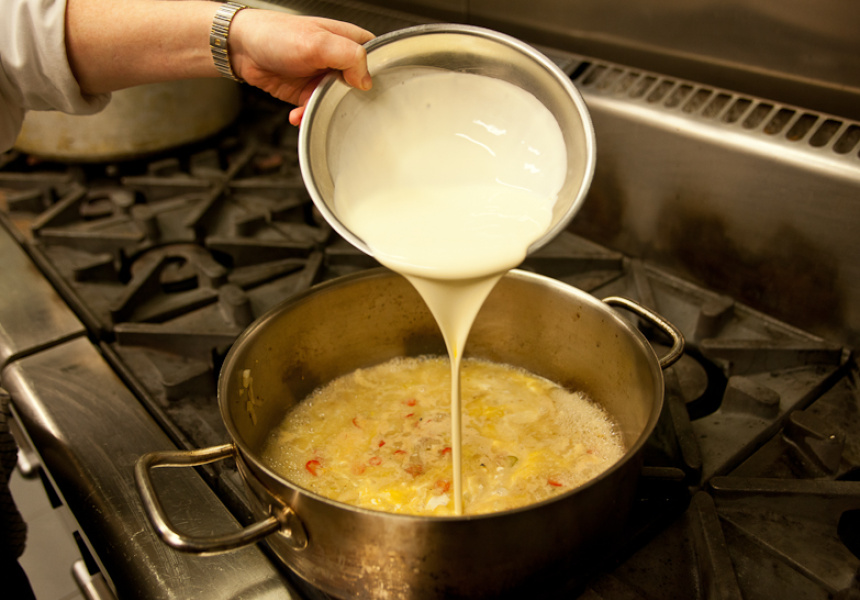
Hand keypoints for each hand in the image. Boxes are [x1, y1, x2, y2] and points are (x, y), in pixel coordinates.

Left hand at [229, 11, 374, 124]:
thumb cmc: (275, 34)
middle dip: (344, 102)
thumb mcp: (317, 42)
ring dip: (322, 112)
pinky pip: (317, 110)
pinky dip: (307, 116)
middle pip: (358, 88)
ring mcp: (324, 77)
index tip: (363, 92)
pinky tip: (297, 114)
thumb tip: (366, 80)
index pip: (377, 60)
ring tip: (307, 109)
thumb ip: (349, 56)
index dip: (375, 78)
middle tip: (332, 104)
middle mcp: (339, 60)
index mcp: (349, 40)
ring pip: (336, 103)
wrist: (242, 48)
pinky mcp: (309, 92)